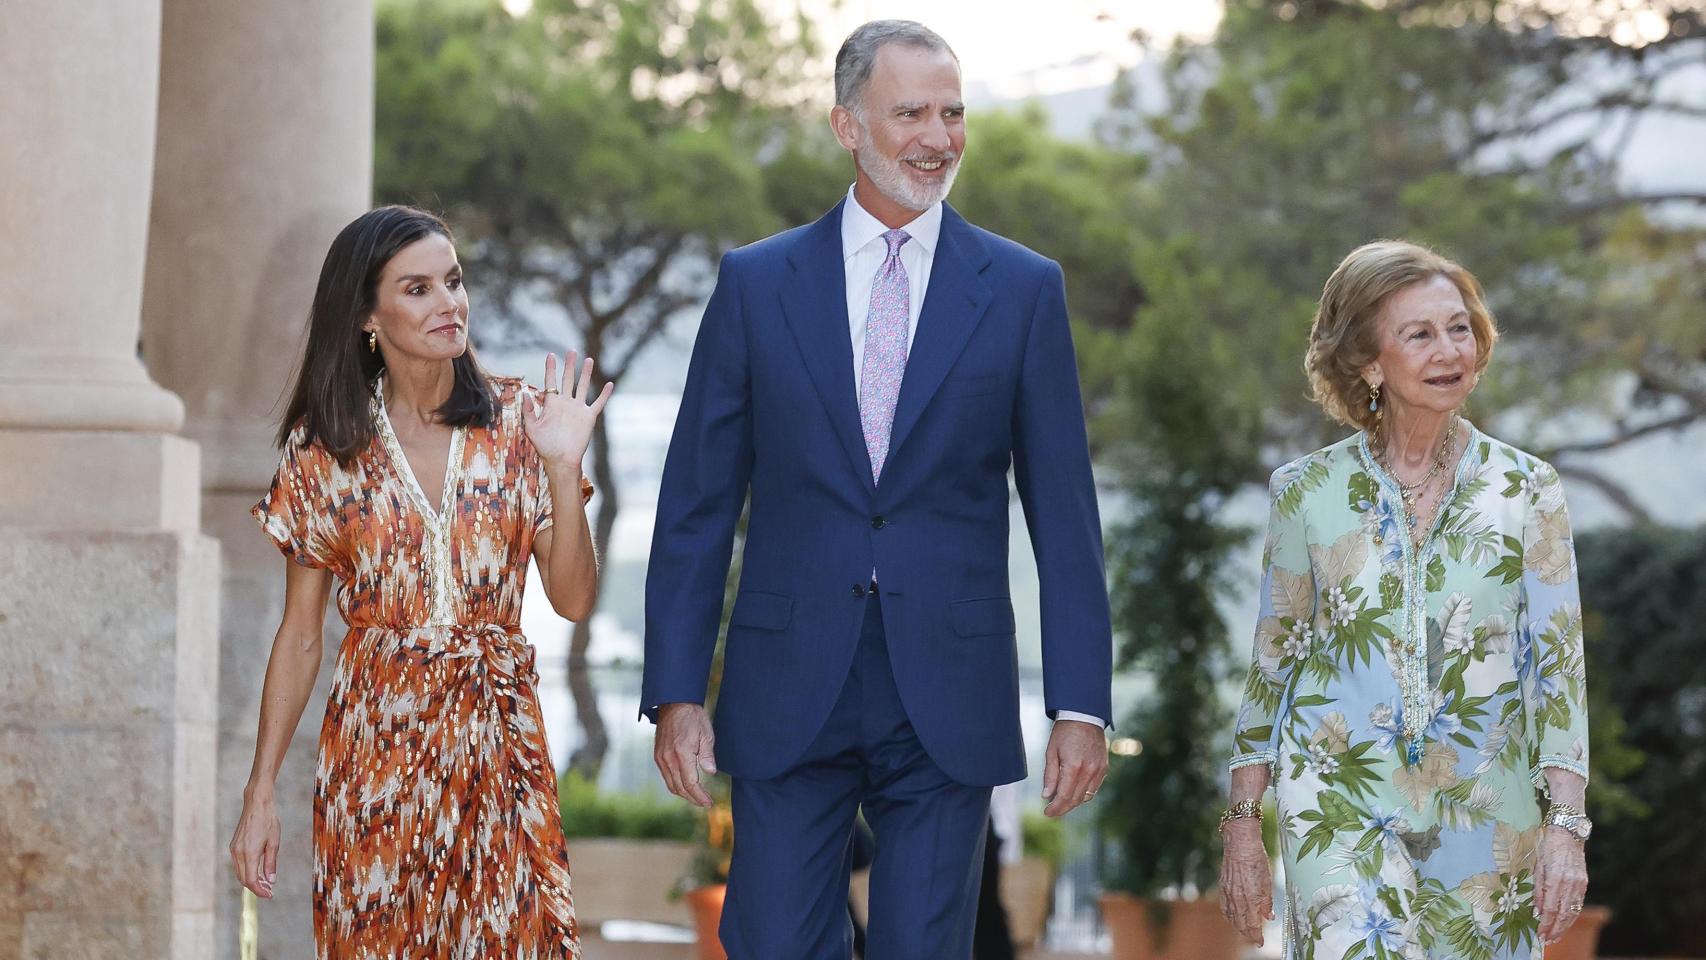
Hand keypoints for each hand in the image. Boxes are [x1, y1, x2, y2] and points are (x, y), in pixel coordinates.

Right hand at [229, 787, 280, 898]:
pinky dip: (246, 872)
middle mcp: (238, 853)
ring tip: (265, 883)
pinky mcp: (233, 846)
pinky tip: (257, 871)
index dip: (259, 891)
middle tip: (269, 891)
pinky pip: (238, 865)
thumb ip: (271, 863)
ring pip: (240, 873)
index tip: (270, 895)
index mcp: (249, 853)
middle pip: (244, 879)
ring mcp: (234, 850)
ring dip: (251, 880)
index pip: (251, 880)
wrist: (257, 804)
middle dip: (256, 888)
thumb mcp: (274, 843)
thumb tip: (271, 881)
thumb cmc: (268, 821)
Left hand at [523, 351, 613, 469]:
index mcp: (551, 404)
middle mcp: (565, 403)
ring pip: (583, 387)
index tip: (550, 355)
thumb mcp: (532, 428)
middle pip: (568, 380)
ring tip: (588, 360)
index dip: (550, 369)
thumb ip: (529, 411)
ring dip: (586, 374)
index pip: (551, 382)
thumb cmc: (545, 446)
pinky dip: (604, 395)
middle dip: (569, 365)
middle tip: (571, 351)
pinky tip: (609, 384)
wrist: (561, 460)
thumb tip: (525, 393)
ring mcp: (577, 409)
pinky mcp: (588, 417)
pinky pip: (598, 403)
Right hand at [654, 702, 716, 807]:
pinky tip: (685, 785)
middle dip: (693, 798)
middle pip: (680, 788)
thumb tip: (711, 772)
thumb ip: (707, 754)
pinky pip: (666, 776)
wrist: (673, 703)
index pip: (690, 783)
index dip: (700, 796)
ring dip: (684, 794)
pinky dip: (675, 785)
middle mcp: (668, 758)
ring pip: (671, 784)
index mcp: (682, 753)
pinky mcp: (658, 756)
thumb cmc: (693, 716)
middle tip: (705, 803)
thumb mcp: (706, 733)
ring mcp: (661, 757)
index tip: (708, 803)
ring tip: (697, 797)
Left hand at [1041, 718, 1106, 816]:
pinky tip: (1074, 793)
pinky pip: (1094, 788)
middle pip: (1076, 799)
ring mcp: (1098, 770)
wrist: (1084, 716)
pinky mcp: (1104, 768)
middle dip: (1063, 809)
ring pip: (1086, 796)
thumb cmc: (1064, 732)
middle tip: (1052, 813)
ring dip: (1073, 803)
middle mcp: (1088, 771)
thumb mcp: (1051, 752)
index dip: (1055, 808)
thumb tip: (1046, 796)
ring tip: (1061, 804)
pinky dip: (1084, 794)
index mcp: (1073, 767)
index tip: (1047, 813)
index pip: (1064, 796)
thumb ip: (1050, 776)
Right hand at [1219, 818, 1272, 944]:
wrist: (1239, 843)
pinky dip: (1228, 915)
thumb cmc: (1256, 858)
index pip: (1253, 924)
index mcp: (1251, 898)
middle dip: (1248, 934)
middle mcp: (1237, 898)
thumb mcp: (1267, 880)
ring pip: (1232, 917)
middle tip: (1254, 939)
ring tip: (1244, 930)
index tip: (1260, 942)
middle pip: (1241, 923)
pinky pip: (1224, 907)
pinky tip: (1232, 917)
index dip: (1257, 935)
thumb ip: (1267, 901)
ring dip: (1238, 926)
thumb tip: (1268, 917)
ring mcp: (1228, 893)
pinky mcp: (1223, 887)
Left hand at [1533, 826, 1588, 943]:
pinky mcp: (1584, 883)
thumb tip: (1537, 911)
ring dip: (1564, 926)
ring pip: (1573, 911)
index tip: (1539, 934)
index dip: (1546, 924)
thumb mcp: (1537, 866)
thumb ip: (1538, 889)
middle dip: (1555, 930)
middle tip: (1547, 941)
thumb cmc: (1548, 847)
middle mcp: (1570, 883)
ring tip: (1555, 937)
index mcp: (1555, 878)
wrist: (1568, 833)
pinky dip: (1571, 916)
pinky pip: (1578, 904)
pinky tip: (1564, 922)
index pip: (1551, 909)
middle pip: (1564, 914)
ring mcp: (1579, 884)